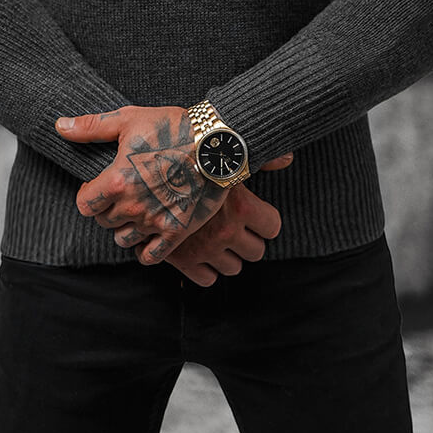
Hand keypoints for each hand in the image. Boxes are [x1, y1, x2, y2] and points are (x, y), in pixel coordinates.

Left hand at [56, 105, 227, 265]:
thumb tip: (59, 126)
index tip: (101, 186)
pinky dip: (145, 249)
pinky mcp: (176, 231)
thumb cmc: (171, 126)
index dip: (90, 195)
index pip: (85, 205)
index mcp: (117, 181)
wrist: (215, 142)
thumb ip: (91, 127)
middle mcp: (133, 206)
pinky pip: (150, 256)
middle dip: (109, 208)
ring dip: (126, 227)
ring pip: (123, 240)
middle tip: (124, 192)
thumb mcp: (128, 119)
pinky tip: (150, 232)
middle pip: (104, 222)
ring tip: (138, 208)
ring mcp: (154, 221)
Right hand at [160, 153, 292, 286]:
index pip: (272, 226)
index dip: (265, 220)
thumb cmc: (185, 153)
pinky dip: (204, 268)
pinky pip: (206, 279)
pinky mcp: (181, 260)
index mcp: (241, 205)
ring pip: (233, 268)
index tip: (256, 214)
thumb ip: (259, 158)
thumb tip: (289, 156)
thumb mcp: (223, 153)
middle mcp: (226, 230)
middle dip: (247, 240)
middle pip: (256, 251)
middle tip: (234, 225)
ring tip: (214, 236)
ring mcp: (204, 248)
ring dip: (227, 255)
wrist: (143, 166)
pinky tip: (198, 249)